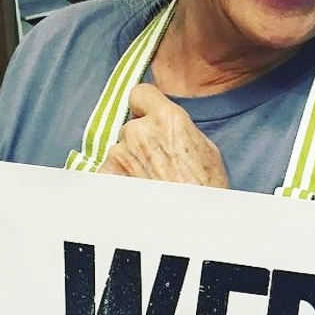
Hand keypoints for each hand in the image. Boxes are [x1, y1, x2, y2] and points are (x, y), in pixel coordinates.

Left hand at [99, 84, 228, 188]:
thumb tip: (171, 128)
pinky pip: (109, 169)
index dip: (146, 105)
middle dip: (141, 139)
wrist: (189, 221)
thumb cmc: (205, 190)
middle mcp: (139, 130)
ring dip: (130, 160)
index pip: (141, 93)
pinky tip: (136, 188)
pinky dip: (118, 178)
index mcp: (167, 118)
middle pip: (131, 125)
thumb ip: (181, 129)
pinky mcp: (107, 176)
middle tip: (158, 160)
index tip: (150, 116)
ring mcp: (119, 153)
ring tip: (149, 180)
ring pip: (120, 149)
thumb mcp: (207, 150)